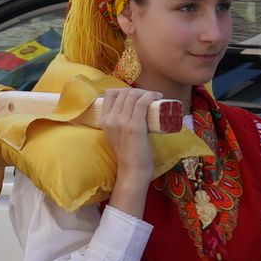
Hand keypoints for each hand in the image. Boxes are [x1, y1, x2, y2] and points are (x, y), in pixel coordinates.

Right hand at [89, 85, 169, 206]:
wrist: (132, 171)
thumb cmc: (127, 155)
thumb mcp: (115, 135)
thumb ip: (117, 125)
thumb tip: (129, 112)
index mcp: (104, 120)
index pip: (110, 94)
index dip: (123, 90)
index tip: (135, 95)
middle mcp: (110, 119)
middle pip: (123, 93)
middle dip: (137, 90)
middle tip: (148, 96)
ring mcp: (122, 122)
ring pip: (133, 95)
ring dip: (145, 92)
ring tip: (154, 96)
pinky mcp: (135, 126)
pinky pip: (142, 102)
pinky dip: (150, 96)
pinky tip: (156, 96)